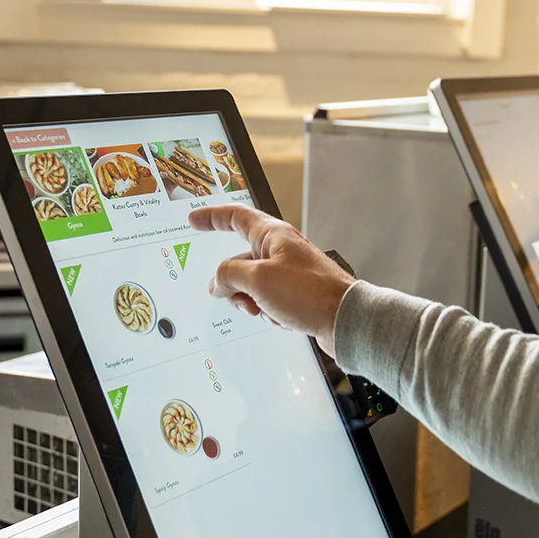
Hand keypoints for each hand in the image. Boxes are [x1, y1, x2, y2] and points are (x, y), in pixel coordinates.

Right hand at [188, 205, 354, 355]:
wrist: (344, 320)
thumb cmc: (309, 292)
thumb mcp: (257, 280)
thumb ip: (228, 276)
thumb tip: (216, 283)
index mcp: (273, 235)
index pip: (235, 217)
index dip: (212, 217)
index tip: (194, 219)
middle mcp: (282, 251)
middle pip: (240, 261)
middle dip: (233, 282)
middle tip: (237, 296)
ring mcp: (289, 273)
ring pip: (251, 285)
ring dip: (250, 301)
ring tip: (264, 309)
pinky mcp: (296, 295)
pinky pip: (267, 302)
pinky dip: (268, 312)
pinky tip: (281, 318)